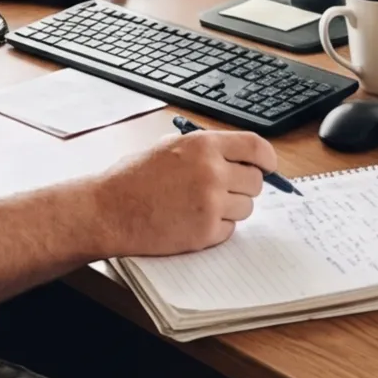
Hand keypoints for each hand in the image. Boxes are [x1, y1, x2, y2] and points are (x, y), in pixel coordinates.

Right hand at [94, 128, 276, 255]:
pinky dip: (216, 228)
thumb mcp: (169, 146)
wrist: (109, 210)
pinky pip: (229, 230)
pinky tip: (191, 221)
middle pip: (256, 182)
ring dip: (230, 209)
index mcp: (204, 145)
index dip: (267, 159)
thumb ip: (205, 149)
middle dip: (244, 187)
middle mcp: (212, 172)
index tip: (268, 166)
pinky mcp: (206, 231)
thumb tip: (237, 157)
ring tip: (199, 206)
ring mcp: (211, 203)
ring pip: (246, 208)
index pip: (257, 147)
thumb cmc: (132, 178)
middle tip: (223, 191)